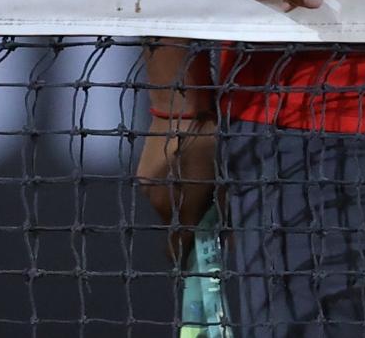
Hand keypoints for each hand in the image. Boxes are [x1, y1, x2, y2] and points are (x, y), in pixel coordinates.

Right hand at [138, 111, 216, 262]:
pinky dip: (166, 188)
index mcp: (176, 205)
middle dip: (185, 221)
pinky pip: (156, 191)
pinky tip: (177, 172)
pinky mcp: (139, 173)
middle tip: (201, 208)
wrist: (180, 108)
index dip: (187, 252)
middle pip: (171, 223)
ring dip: (175, 203)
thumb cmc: (207, 143)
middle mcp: (155, 201)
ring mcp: (145, 186)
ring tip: (189, 184)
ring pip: (162, 206)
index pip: (178, 243)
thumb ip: (217, 211)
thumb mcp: (218, 180)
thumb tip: (224, 240)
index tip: (195, 256)